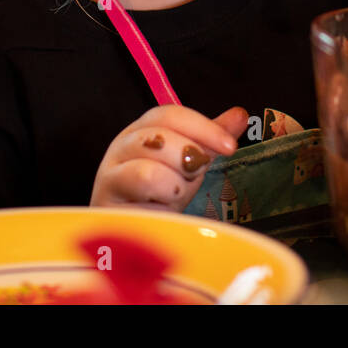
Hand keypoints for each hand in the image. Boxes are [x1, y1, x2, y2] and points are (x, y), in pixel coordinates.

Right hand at [90, 105, 248, 210]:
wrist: (133, 232)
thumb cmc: (161, 194)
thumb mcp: (191, 163)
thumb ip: (210, 139)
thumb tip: (240, 115)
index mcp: (144, 128)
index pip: (171, 114)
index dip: (204, 127)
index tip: (230, 147)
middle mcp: (123, 144)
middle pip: (160, 137)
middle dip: (188, 159)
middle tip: (193, 177)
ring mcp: (110, 172)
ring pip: (150, 169)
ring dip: (174, 184)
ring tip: (174, 194)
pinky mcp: (106, 200)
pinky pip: (140, 193)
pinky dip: (161, 199)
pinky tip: (161, 207)